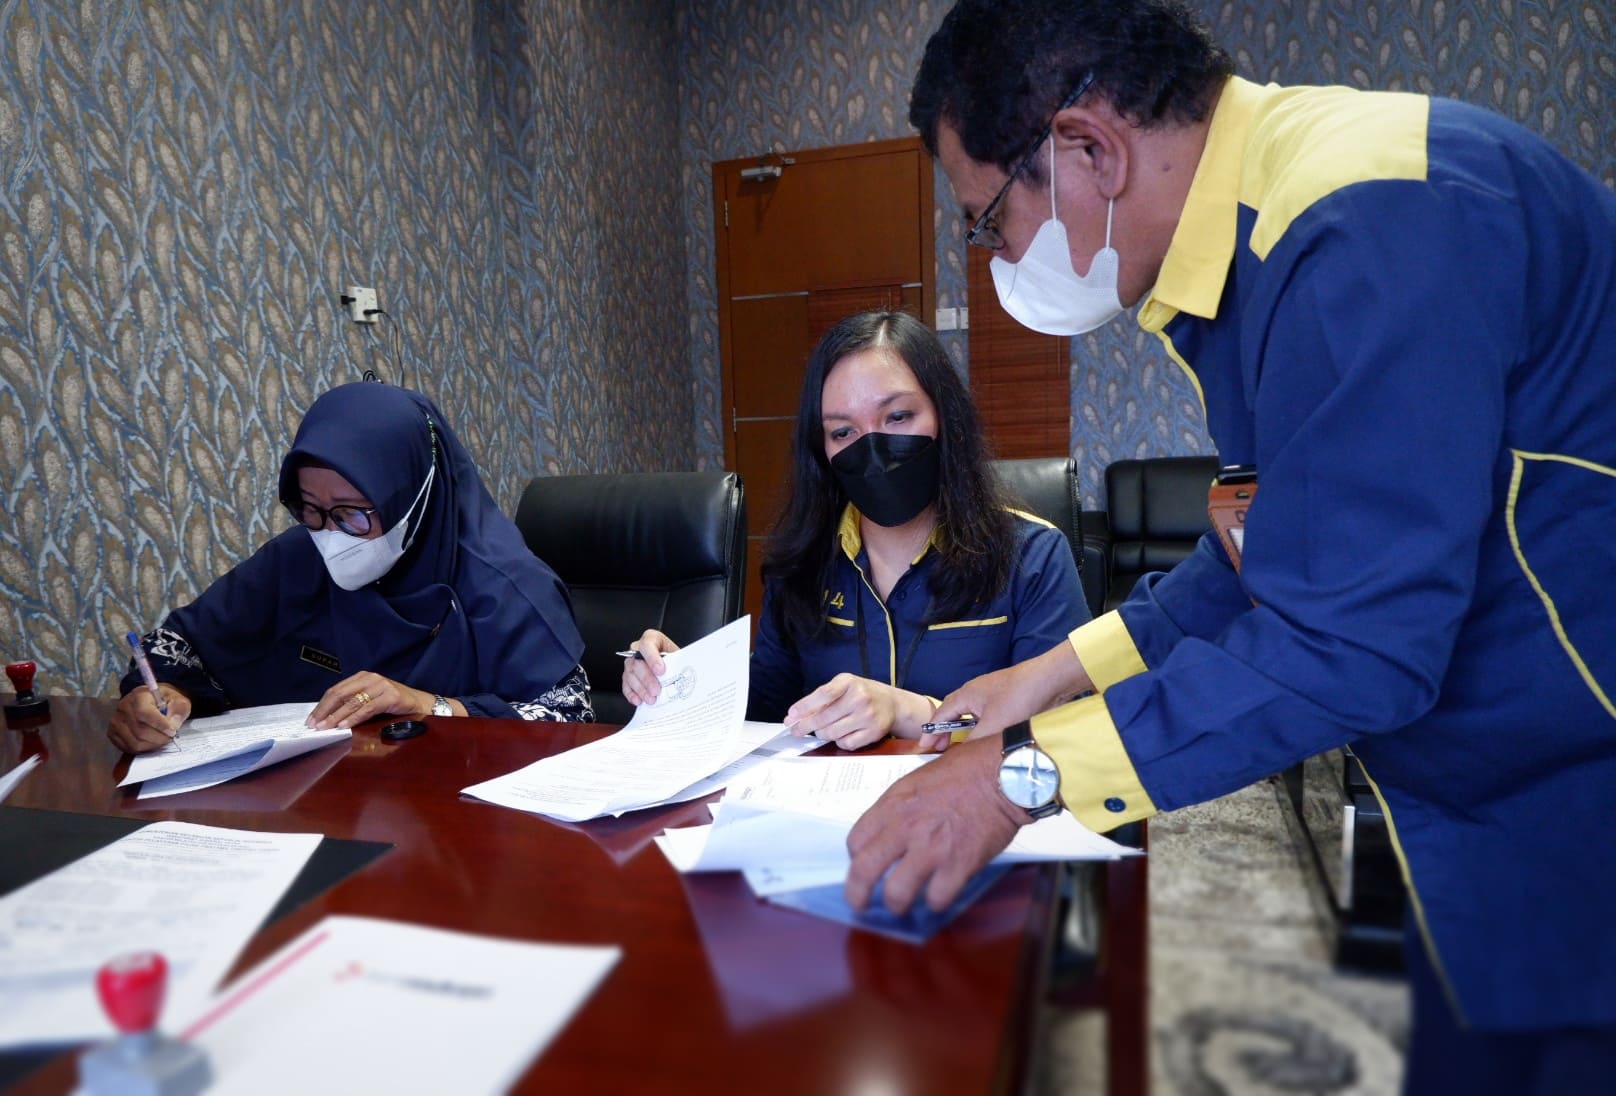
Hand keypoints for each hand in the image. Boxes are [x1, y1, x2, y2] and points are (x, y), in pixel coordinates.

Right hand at [107, 685, 191, 753]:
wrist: (153, 701)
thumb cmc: (166, 701)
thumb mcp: (179, 700)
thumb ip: (178, 710)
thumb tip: (173, 725)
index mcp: (138, 696)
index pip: (144, 713)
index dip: (160, 725)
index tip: (173, 731)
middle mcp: (123, 708)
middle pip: (140, 731)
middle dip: (160, 738)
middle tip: (170, 736)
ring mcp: (116, 722)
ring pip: (135, 742)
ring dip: (153, 744)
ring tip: (162, 738)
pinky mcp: (113, 734)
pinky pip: (129, 748)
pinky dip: (143, 748)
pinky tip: (152, 741)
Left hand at [308, 672, 430, 728]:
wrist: (420, 703)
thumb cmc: (393, 704)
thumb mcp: (370, 700)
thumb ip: (353, 703)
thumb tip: (327, 717)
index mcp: (362, 677)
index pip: (336, 690)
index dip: (322, 705)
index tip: (311, 718)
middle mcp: (370, 678)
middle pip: (340, 693)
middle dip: (324, 710)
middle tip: (313, 724)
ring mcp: (380, 686)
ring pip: (351, 702)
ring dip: (335, 717)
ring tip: (325, 728)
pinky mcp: (390, 696)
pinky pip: (366, 709)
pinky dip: (353, 718)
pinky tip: (344, 726)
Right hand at [621, 630, 678, 705]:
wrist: (673, 666)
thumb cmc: (676, 660)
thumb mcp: (679, 657)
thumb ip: (678, 662)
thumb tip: (680, 672)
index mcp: (652, 638)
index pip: (647, 645)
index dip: (652, 658)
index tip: (660, 671)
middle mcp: (638, 649)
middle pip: (637, 663)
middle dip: (647, 678)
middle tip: (656, 690)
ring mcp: (631, 663)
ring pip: (630, 675)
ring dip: (641, 689)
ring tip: (651, 699)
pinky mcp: (628, 676)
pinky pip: (626, 685)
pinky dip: (632, 694)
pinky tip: (639, 700)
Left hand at [785, 674, 930, 750]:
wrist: (892, 703)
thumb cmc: (861, 693)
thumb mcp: (843, 686)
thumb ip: (820, 698)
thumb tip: (794, 716)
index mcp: (849, 682)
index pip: (822, 695)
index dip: (803, 707)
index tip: (791, 717)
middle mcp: (860, 698)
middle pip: (823, 719)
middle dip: (805, 726)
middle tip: (796, 730)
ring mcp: (868, 716)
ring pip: (832, 733)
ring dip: (822, 734)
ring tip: (823, 729)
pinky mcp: (873, 732)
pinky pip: (846, 744)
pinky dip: (839, 741)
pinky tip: (841, 734)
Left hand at [845, 734, 1028, 913]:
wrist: (1003, 774)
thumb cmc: (965, 771)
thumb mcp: (918, 780)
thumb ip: (898, 808)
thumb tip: (889, 834)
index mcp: (892, 804)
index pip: (856, 841)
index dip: (857, 857)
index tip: (865, 863)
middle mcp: (905, 828)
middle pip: (864, 872)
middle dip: (857, 895)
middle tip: (860, 904)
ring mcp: (931, 849)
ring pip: (897, 894)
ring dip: (898, 904)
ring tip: (903, 905)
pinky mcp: (958, 865)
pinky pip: (936, 899)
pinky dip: (936, 902)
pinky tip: (939, 894)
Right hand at [928, 641, 1089, 741]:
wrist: (1050, 680)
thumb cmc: (1020, 697)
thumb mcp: (993, 726)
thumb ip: (974, 742)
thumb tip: (961, 757)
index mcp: (966, 694)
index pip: (941, 715)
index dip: (931, 733)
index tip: (924, 748)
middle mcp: (976, 692)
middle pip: (953, 713)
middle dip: (944, 732)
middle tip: (939, 750)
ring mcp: (992, 695)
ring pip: (971, 716)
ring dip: (963, 732)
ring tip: (960, 748)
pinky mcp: (1007, 700)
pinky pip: (985, 717)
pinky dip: (979, 729)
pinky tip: (985, 740)